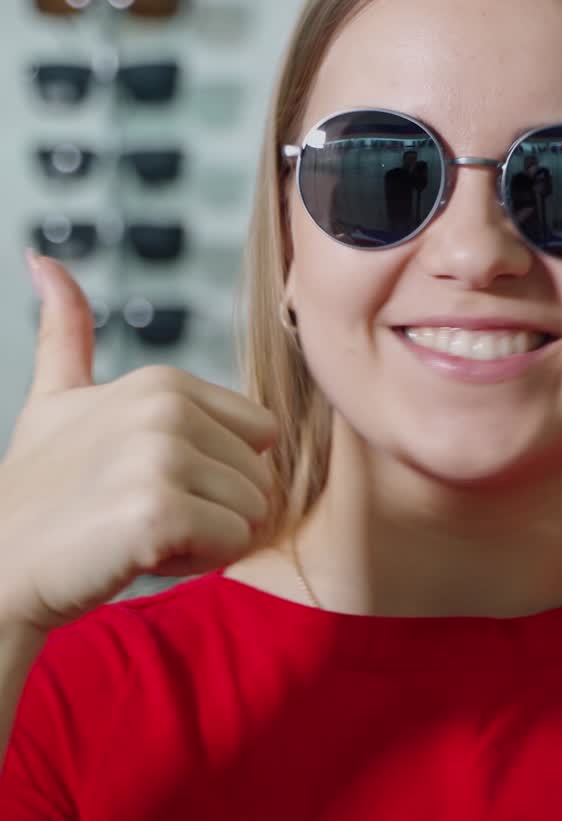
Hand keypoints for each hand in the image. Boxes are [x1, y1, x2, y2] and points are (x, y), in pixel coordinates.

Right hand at [0, 252, 280, 634]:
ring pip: (253, 512)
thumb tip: (43, 260)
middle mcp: (166, 408)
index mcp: (163, 381)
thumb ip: (66, 334)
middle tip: (143, 511)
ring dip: (206, 537)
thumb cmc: (40, 495)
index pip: (261, 435)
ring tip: (139, 529)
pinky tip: (140, 552)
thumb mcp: (55, 401)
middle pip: (263, 476)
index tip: (153, 480)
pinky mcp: (160, 510)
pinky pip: (234, 542)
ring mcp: (162, 455)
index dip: (218, 471)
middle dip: (215, 508)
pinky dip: (195, 560)